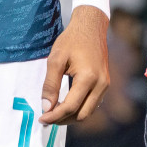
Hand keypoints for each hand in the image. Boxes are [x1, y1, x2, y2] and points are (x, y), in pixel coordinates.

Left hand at [39, 5, 108, 123]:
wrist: (91, 27)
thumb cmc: (72, 40)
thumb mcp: (55, 59)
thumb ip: (50, 85)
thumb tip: (46, 108)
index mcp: (88, 78)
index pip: (70, 107)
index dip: (54, 116)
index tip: (41, 119)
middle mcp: (100, 84)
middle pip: (82, 115)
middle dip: (63, 120)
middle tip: (47, 118)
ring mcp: (105, 84)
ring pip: (88, 112)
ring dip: (71, 116)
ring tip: (54, 113)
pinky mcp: (105, 83)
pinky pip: (93, 104)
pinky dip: (79, 109)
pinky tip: (66, 104)